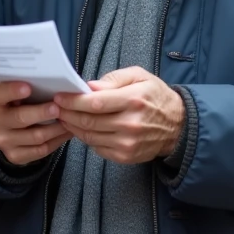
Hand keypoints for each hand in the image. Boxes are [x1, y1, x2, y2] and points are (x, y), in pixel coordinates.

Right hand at [0, 81, 73, 165]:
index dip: (13, 90)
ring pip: (35, 136)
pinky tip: (67, 132)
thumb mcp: (17, 93)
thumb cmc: (18, 104)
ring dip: (56, 128)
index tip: (28, 87)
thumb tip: (53, 84)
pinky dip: (57, 141)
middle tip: (57, 108)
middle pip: (20, 117)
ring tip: (70, 120)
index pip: (1, 94)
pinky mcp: (15, 156)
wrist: (6, 130)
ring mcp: (4, 141)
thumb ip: (28, 87)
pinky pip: (40, 150)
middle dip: (41, 112)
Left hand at [54, 67, 183, 164]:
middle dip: (67, 114)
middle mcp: (130, 124)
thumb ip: (114, 79)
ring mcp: (128, 143)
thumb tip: (90, 87)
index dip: (73, 101)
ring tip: (64, 117)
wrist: (178, 126)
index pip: (94, 103)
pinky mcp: (126, 156)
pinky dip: (86, 138)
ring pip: (89, 136)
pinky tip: (81, 129)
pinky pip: (97, 147)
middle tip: (55, 107)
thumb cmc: (156, 97)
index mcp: (133, 100)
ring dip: (72, 127)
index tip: (59, 97)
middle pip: (88, 121)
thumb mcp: (140, 77)